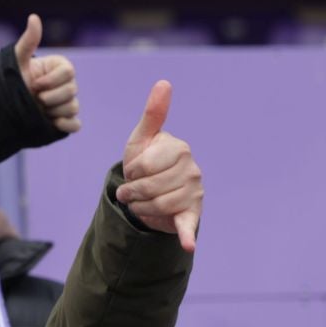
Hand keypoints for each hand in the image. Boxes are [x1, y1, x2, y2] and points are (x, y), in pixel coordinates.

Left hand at [15, 14, 79, 134]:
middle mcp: (65, 85)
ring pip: (73, 107)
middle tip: (34, 99)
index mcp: (59, 68)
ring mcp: (65, 103)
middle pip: (72, 91)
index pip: (69, 72)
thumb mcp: (16, 61)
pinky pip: (75, 125)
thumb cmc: (9, 81)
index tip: (34, 84)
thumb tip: (33, 17)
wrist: (1, 107)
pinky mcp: (63, 121)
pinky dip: (66, 125)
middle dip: (50, 97)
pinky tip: (52, 123)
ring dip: (53, 110)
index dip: (51, 80)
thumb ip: (28, 41)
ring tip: (37, 110)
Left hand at [114, 80, 201, 250]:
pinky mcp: (192, 215)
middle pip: (148, 187)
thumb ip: (153, 114)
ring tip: (142, 201)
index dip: (131, 172)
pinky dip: (186, 236)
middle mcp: (192, 169)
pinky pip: (188, 225)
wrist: (151, 194)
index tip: (133, 171)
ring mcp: (194, 192)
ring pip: (156, 206)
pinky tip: (187, 244)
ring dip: (140, 207)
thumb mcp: (142, 139)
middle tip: (133, 190)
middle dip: (132, 192)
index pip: (143, 166)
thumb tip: (164, 82)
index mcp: (179, 149)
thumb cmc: (145, 162)